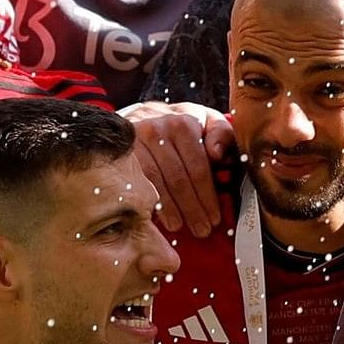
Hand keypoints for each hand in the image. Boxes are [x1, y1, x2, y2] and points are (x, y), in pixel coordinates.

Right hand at [120, 101, 231, 238]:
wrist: (143, 114)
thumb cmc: (180, 125)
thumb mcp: (206, 121)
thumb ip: (221, 134)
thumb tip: (218, 154)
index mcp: (185, 123)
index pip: (198, 167)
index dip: (207, 196)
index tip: (214, 217)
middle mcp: (159, 129)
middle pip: (178, 178)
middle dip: (192, 208)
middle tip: (201, 229)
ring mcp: (137, 141)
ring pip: (156, 182)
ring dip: (170, 209)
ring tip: (179, 227)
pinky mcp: (122, 152)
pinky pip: (136, 182)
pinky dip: (147, 201)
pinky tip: (155, 217)